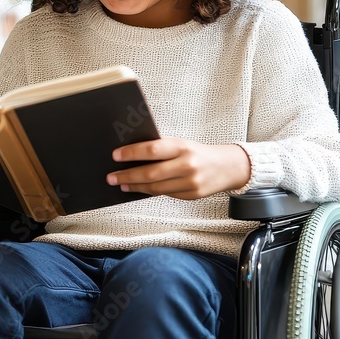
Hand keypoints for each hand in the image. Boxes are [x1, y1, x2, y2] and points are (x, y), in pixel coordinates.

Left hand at [106, 138, 251, 199]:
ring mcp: (190, 182)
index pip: (151, 150)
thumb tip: (132, 155)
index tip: (115, 156)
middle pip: (150, 173)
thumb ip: (161, 149)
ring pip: (156, 187)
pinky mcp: (192, 195)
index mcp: (182, 146)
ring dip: (135, 186)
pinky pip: (165, 194)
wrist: (228, 167)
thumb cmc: (199, 152)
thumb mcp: (182, 144)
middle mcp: (187, 164)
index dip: (131, 153)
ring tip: (122, 184)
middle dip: (127, 175)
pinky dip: (150, 191)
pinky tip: (139, 188)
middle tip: (112, 177)